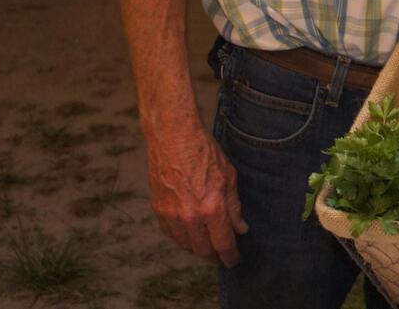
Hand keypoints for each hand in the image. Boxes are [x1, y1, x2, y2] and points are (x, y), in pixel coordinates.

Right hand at [145, 124, 247, 266]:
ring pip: (185, 244)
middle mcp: (190, 216)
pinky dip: (181, 237)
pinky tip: (188, 233)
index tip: (233, 262)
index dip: (230, 256)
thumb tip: (240, 228)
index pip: (223, 244)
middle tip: (221, 256)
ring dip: (197, 248)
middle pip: (203, 250)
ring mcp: (171, 214)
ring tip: (206, 245)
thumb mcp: (229, 177)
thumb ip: (234, 207)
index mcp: (212, 208)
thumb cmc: (204, 152)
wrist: (173, 137)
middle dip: (214, 256)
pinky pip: (170, 233)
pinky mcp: (158, 209)